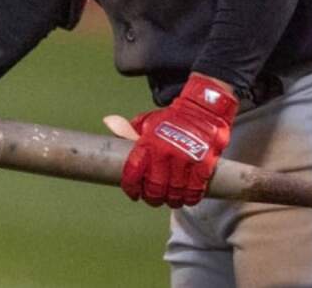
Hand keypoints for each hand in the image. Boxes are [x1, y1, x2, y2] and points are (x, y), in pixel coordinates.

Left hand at [118, 73, 237, 207]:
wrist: (202, 109)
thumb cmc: (172, 118)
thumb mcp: (148, 122)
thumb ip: (129, 130)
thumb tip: (108, 122)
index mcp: (148, 142)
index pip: (133, 172)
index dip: (131, 187)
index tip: (133, 193)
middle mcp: (165, 152)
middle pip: (154, 187)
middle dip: (152, 198)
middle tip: (153, 199)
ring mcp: (185, 159)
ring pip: (175, 192)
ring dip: (172, 200)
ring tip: (170, 200)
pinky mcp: (203, 164)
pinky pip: (195, 190)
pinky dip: (190, 197)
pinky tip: (187, 198)